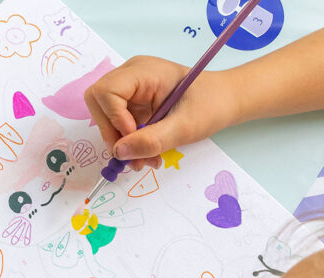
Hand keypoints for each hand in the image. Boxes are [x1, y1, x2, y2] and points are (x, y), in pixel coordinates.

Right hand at [84, 56, 238, 170]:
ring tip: (144, 160)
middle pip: (98, 103)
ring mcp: (130, 90)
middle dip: (111, 134)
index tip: (134, 137)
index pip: (106, 92)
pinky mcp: (132, 105)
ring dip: (121, 144)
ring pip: (105, 118)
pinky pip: (118, 126)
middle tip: (132, 155)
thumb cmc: (211, 105)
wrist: (225, 101)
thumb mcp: (184, 126)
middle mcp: (131, 77)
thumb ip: (152, 140)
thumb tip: (119, 152)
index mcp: (143, 72)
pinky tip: (146, 154)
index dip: (114, 119)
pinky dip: (128, 145)